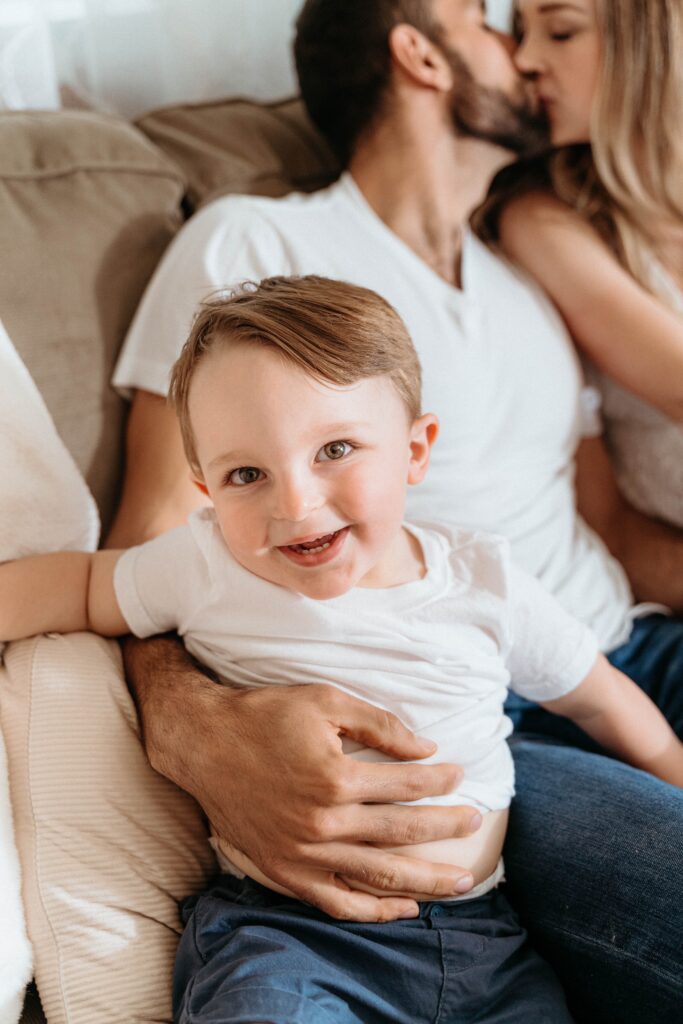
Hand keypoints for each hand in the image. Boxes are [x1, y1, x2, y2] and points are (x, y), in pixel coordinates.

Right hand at [131, 647, 480, 920]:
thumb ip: (380, 725)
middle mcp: (322, 822)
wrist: (203, 742)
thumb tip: (428, 746)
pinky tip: (406, 907)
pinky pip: (337, 902)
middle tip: (476, 823)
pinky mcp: (284, 872)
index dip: (439, 780)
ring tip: (461, 881)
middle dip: (446, 828)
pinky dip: (374, 909)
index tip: (461, 774)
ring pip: (378, 875)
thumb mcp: (325, 700)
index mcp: (334, 778)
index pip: (405, 785)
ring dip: (426, 880)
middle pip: (401, 832)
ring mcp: (302, 854)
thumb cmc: (265, 715)